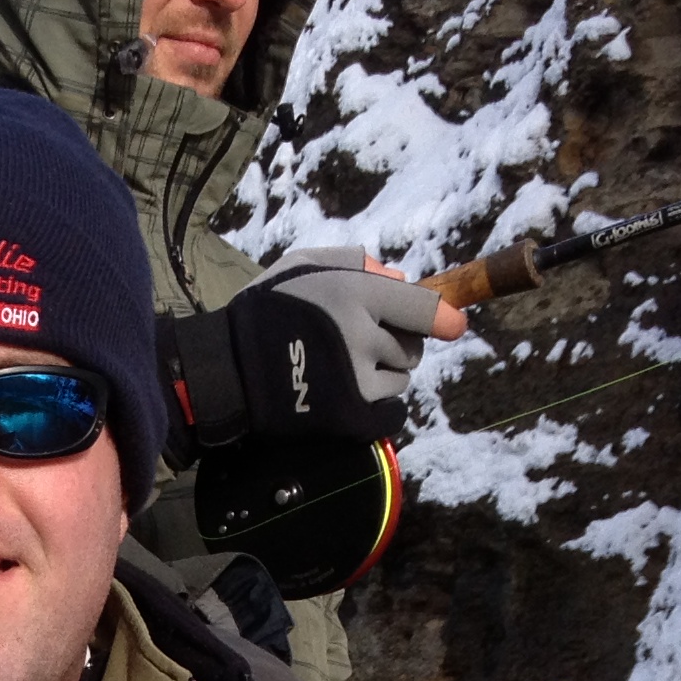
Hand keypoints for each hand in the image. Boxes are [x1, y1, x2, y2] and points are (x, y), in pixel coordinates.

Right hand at [166, 247, 469, 448]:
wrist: (225, 371)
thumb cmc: (264, 312)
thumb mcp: (303, 265)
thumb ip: (355, 263)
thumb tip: (402, 278)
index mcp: (354, 295)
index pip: (422, 308)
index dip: (442, 318)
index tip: (454, 325)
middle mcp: (363, 337)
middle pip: (410, 348)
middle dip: (393, 345)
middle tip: (357, 346)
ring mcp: (359, 381)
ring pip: (398, 380)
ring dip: (381, 376)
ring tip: (340, 372)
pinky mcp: (351, 417)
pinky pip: (391, 414)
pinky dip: (380, 408)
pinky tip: (353, 399)